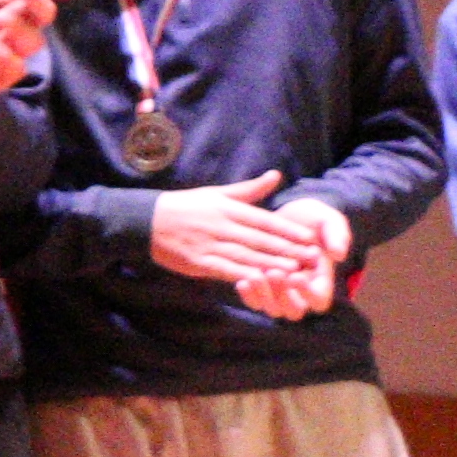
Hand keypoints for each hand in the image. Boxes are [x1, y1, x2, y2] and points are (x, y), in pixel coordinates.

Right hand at [141, 178, 303, 287]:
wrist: (145, 220)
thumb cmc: (185, 206)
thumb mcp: (217, 193)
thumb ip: (249, 189)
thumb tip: (276, 175)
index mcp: (228, 208)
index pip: (264, 220)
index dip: (288, 230)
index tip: (309, 237)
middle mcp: (221, 226)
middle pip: (260, 239)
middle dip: (287, 249)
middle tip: (311, 257)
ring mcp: (209, 245)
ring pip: (246, 256)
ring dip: (271, 264)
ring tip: (294, 271)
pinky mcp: (198, 262)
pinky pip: (225, 270)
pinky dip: (244, 275)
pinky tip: (260, 281)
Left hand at [237, 198, 353, 322]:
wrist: (287, 212)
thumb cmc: (313, 219)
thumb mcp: (329, 221)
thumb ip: (337, 235)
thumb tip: (339, 255)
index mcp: (321, 280)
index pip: (319, 300)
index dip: (308, 294)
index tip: (296, 276)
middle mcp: (301, 292)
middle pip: (293, 311)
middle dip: (283, 297)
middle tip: (275, 273)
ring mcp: (280, 293)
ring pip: (273, 309)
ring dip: (263, 296)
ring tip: (255, 276)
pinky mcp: (261, 288)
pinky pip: (254, 302)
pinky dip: (248, 295)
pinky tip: (242, 281)